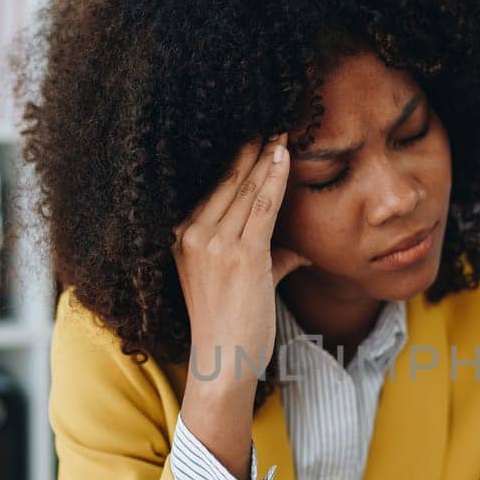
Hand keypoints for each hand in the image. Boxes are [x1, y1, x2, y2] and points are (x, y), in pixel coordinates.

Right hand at [173, 134, 308, 479]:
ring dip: (266, 156)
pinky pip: (260, 207)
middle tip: (273, 117)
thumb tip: (297, 248)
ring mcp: (212, 243)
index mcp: (181, 236)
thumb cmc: (234, 326)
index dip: (237, 158)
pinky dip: (274, 179)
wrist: (224, 363)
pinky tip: (285, 157)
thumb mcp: (244, 282)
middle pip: (227, 180)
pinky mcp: (238, 255)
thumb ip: (266, 258)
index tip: (256, 132)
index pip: (214, 188)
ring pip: (245, 189)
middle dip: (251, 147)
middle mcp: (190, 234)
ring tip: (283, 128)